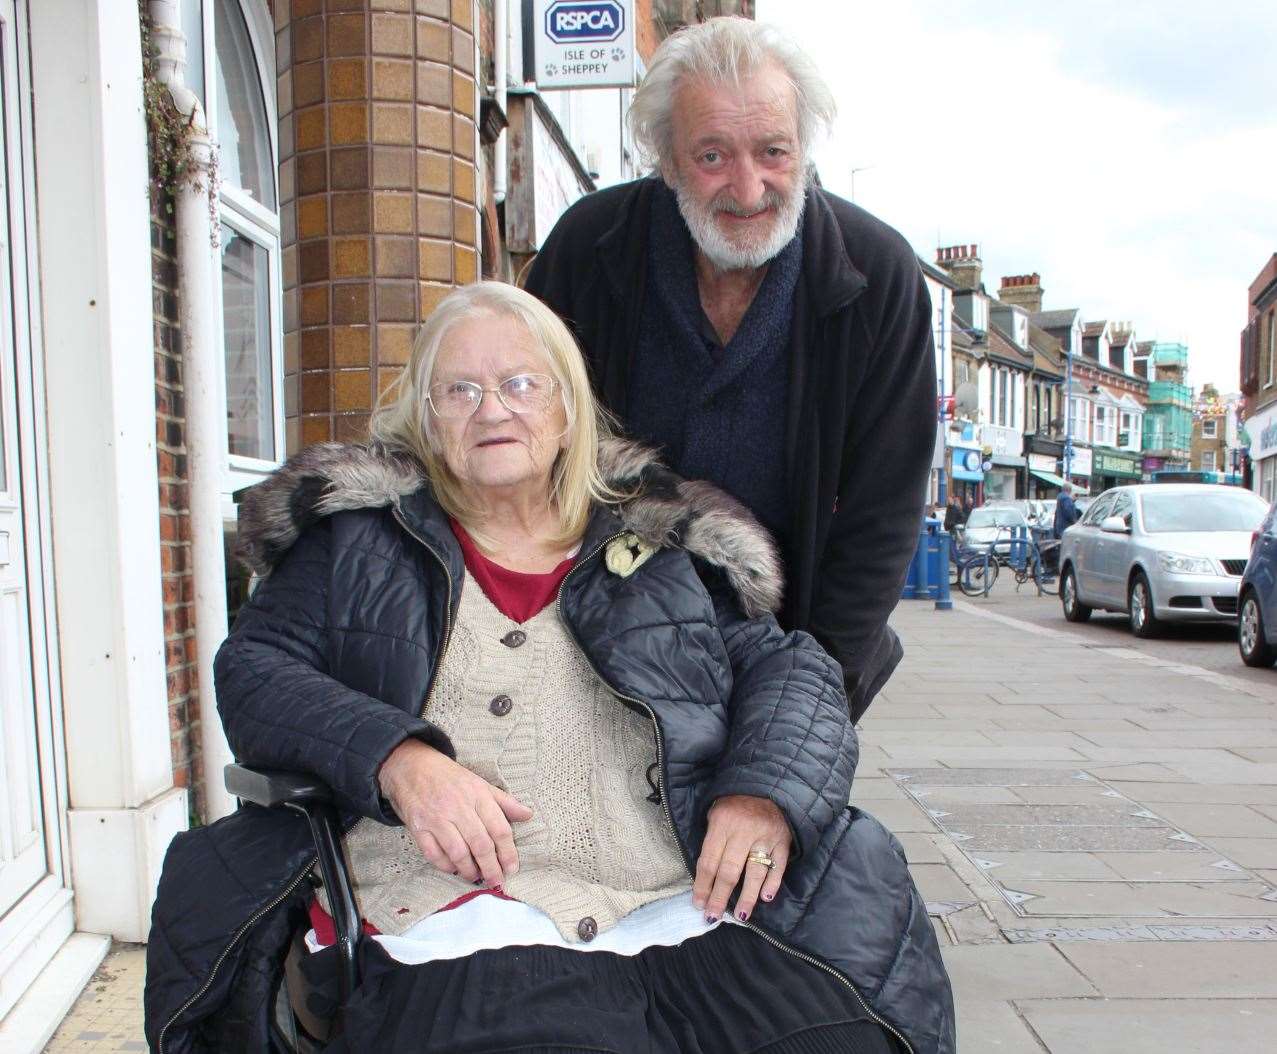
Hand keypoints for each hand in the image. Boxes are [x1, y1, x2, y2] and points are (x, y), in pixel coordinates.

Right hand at [377, 739, 532, 887]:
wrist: (410, 765)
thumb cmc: (449, 777)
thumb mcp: (479, 783)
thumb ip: (504, 802)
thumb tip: (528, 815)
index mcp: (478, 795)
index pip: (499, 828)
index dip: (508, 852)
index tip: (512, 869)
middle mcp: (458, 807)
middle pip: (480, 844)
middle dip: (491, 867)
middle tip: (496, 881)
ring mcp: (436, 817)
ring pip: (458, 852)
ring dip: (469, 870)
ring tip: (476, 877)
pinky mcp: (418, 827)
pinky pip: (433, 854)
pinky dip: (445, 866)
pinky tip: (453, 869)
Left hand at [692, 794, 789, 922]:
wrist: (768, 785)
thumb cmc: (736, 803)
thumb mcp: (716, 812)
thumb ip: (712, 839)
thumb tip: (705, 875)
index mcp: (722, 822)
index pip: (709, 860)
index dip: (703, 885)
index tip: (698, 904)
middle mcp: (743, 830)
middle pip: (729, 871)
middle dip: (720, 897)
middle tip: (713, 916)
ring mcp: (765, 836)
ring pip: (755, 872)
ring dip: (747, 896)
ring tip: (741, 915)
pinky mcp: (783, 840)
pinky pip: (778, 866)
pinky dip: (773, 883)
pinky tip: (766, 898)